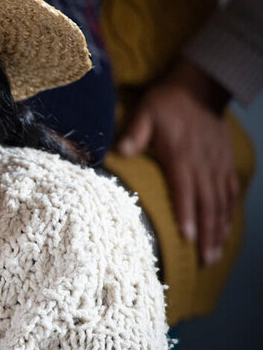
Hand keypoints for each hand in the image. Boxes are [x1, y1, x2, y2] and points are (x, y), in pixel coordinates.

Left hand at [118, 59, 236, 265]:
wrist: (199, 88)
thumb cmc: (166, 103)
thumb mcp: (144, 113)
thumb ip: (134, 134)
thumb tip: (119, 152)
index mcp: (181, 157)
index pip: (184, 191)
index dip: (185, 215)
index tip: (186, 238)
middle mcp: (203, 165)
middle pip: (207, 205)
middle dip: (206, 234)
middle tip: (204, 261)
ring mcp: (217, 165)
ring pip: (221, 203)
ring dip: (219, 230)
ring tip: (214, 255)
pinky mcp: (225, 163)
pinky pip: (231, 192)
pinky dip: (230, 212)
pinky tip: (226, 229)